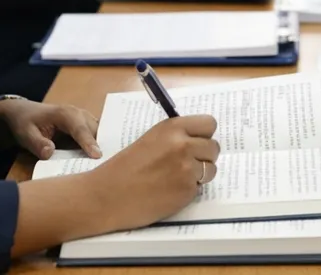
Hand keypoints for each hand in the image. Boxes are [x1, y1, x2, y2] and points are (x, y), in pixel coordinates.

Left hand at [0, 99, 101, 159]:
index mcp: (65, 114)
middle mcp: (79, 113)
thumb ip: (37, 144)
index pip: (80, 129)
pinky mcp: (86, 125)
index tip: (97, 156)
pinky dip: (98, 145)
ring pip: (99, 133)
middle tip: (104, 165)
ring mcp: (84, 118)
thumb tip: (49, 153)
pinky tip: (98, 159)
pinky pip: (96, 135)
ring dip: (102, 146)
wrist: (25, 113)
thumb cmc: (25, 123)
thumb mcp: (26, 134)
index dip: (89, 143)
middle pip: (95, 131)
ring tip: (105, 163)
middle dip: (101, 146)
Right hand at [87, 115, 220, 230]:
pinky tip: (169, 191)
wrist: (106, 196)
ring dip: (200, 174)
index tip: (198, 141)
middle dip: (204, 156)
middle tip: (187, 164)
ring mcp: (187, 169)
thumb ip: (176, 137)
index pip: (209, 124)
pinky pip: (200, 187)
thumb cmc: (124, 168)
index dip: (204, 135)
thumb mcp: (151, 140)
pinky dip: (188, 190)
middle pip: (214, 147)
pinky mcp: (187, 191)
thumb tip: (200, 139)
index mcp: (172, 128)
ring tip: (176, 178)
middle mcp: (183, 145)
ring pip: (211, 169)